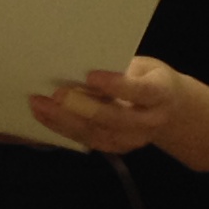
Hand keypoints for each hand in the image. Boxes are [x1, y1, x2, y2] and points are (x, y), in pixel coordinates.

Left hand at [25, 56, 208, 171]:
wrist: (169, 108)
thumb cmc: (148, 78)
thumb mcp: (143, 66)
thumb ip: (120, 68)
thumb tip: (80, 61)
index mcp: (161, 93)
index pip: (140, 91)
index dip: (116, 85)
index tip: (91, 75)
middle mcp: (151, 121)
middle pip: (115, 118)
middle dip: (83, 107)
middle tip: (57, 93)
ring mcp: (134, 139)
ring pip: (98, 133)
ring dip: (65, 120)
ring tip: (39, 105)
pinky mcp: (117, 147)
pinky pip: (88, 140)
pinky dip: (64, 129)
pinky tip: (44, 116)